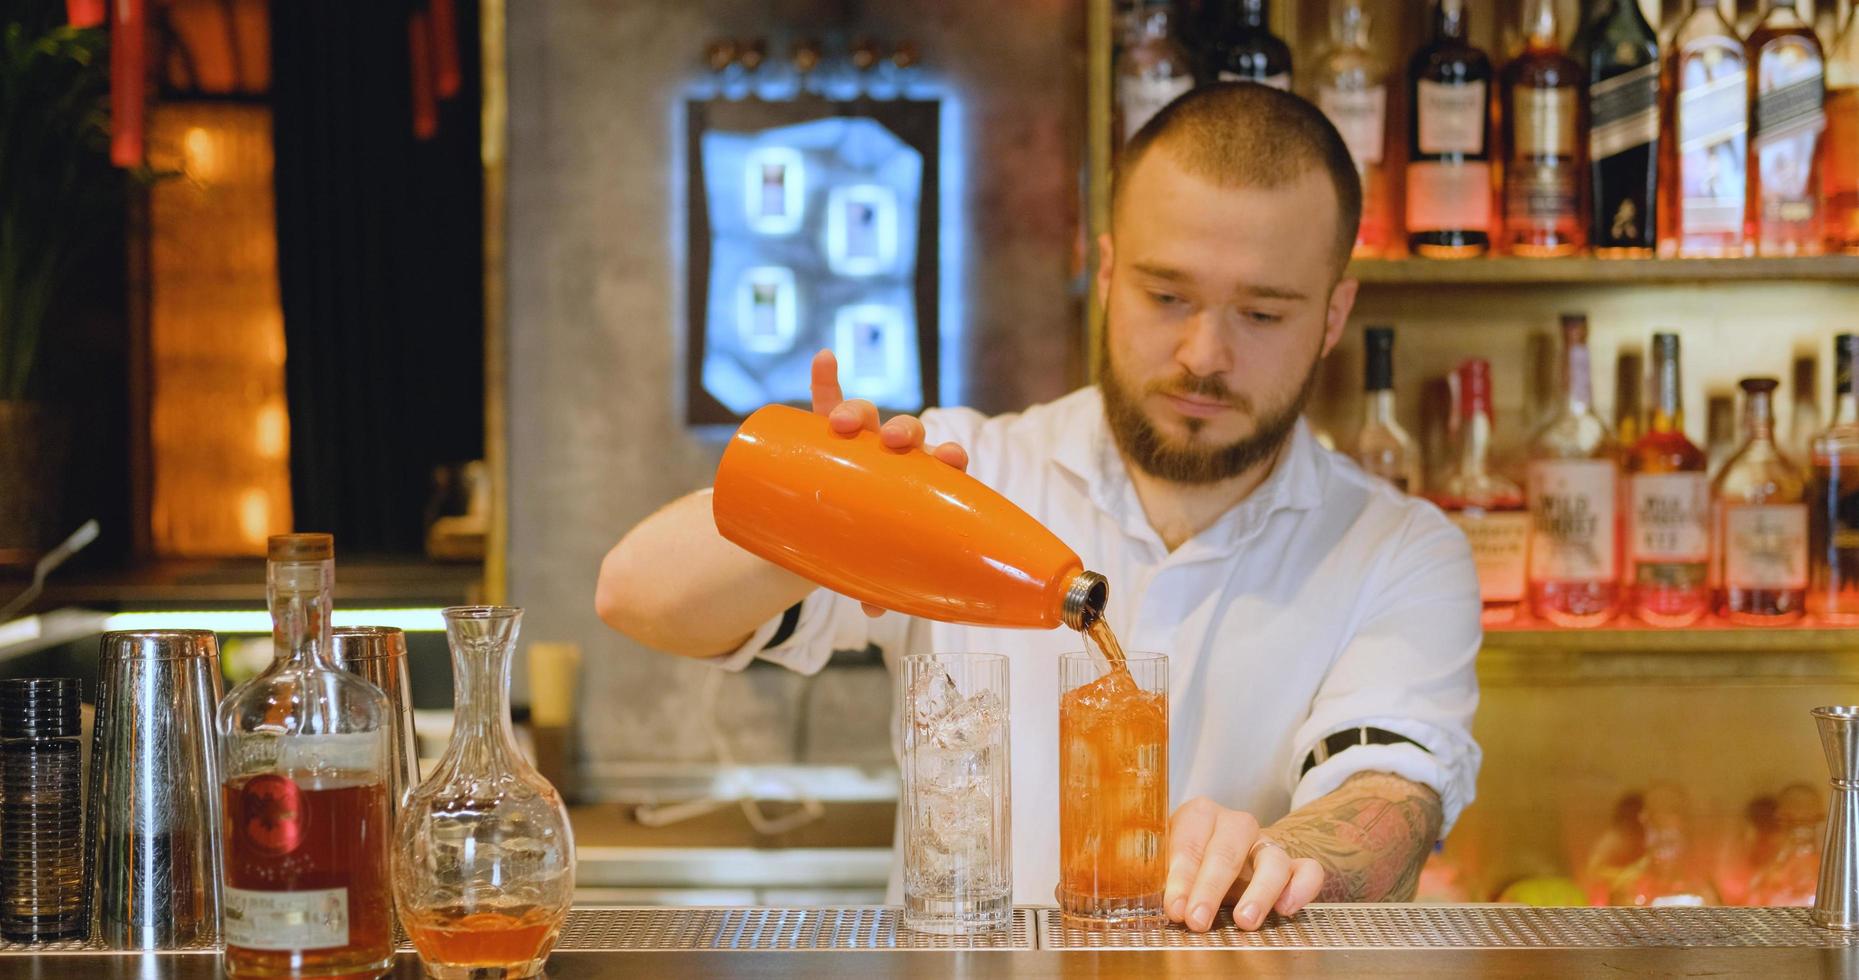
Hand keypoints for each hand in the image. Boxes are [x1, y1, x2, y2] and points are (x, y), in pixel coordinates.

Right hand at [809, 349, 967, 617]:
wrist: (829, 517)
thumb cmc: (866, 537)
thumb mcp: (873, 557)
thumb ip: (877, 581)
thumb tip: (874, 612)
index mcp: (920, 478)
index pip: (944, 460)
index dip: (951, 456)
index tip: (953, 459)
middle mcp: (895, 451)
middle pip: (909, 431)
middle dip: (907, 430)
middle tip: (897, 442)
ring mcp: (860, 436)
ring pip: (868, 414)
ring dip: (862, 410)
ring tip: (847, 421)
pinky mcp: (823, 426)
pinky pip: (825, 395)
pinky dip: (826, 374)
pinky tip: (825, 357)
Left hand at [1165, 797, 1324, 932]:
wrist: (1218, 863)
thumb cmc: (1186, 864)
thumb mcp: (1164, 863)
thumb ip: (1156, 874)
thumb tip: (1144, 897)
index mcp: (1198, 815)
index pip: (1189, 842)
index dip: (1180, 877)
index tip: (1174, 909)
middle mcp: (1235, 824)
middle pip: (1226, 851)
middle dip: (1210, 889)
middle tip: (1197, 920)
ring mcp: (1266, 844)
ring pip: (1272, 860)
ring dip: (1259, 892)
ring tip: (1244, 921)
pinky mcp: (1291, 866)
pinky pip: (1308, 869)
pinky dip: (1302, 887)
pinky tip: (1286, 909)